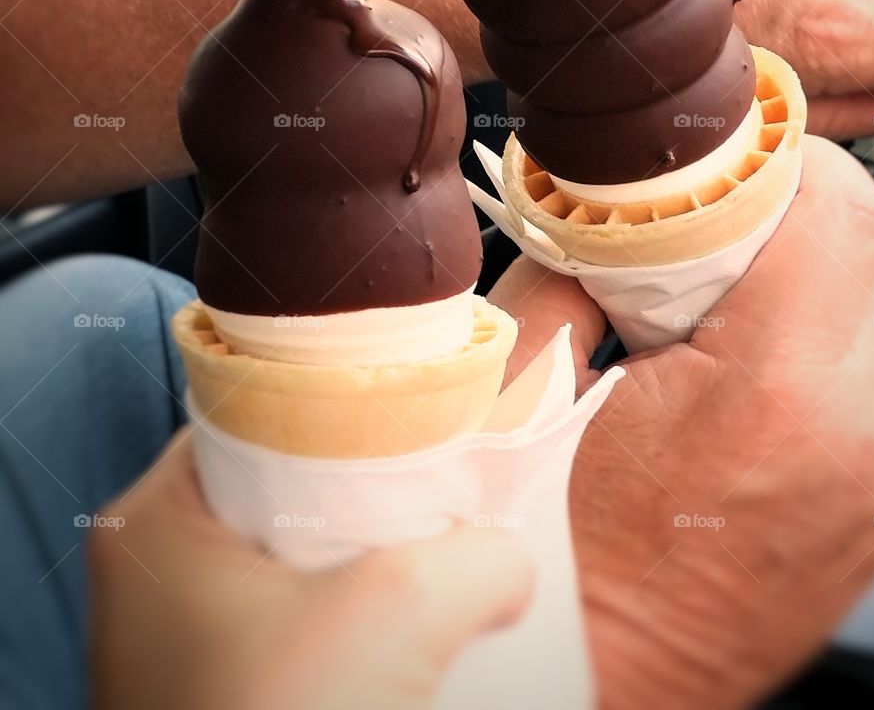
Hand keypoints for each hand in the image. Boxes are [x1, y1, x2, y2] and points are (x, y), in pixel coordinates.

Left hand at [89, 435, 532, 709]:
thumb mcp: (397, 611)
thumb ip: (477, 554)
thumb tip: (507, 560)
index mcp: (155, 522)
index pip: (258, 412)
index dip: (341, 405)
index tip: (413, 411)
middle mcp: (156, 573)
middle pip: (284, 486)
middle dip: (368, 490)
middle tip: (439, 484)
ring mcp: (187, 639)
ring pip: (298, 559)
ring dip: (369, 561)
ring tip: (439, 552)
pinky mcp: (224, 690)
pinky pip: (299, 624)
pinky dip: (355, 618)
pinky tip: (411, 627)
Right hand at [490, 135, 873, 709]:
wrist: (603, 673)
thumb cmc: (559, 560)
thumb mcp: (526, 388)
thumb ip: (564, 266)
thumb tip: (597, 199)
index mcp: (773, 399)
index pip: (838, 209)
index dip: (782, 157)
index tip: (727, 155)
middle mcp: (862, 436)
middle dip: (800, 202)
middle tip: (717, 212)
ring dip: (823, 262)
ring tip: (733, 283)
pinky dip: (841, 323)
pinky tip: (764, 342)